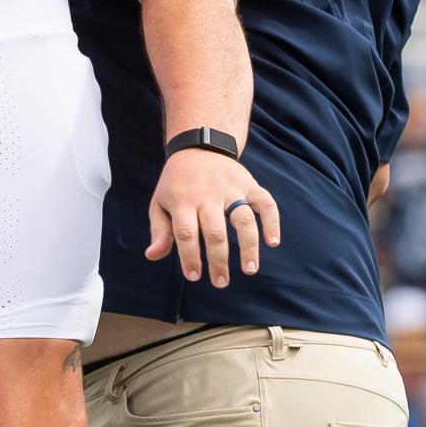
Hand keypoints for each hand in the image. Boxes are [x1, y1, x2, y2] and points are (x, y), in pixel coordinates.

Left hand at [146, 149, 279, 287]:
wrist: (198, 144)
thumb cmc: (177, 182)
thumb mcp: (160, 202)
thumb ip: (159, 230)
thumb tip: (152, 255)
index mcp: (183, 200)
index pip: (185, 233)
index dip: (190, 257)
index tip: (194, 276)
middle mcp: (207, 194)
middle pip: (215, 231)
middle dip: (218, 260)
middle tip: (221, 282)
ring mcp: (230, 187)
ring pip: (242, 218)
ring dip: (248, 246)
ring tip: (249, 269)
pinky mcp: (248, 182)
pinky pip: (265, 201)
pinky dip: (272, 221)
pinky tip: (273, 242)